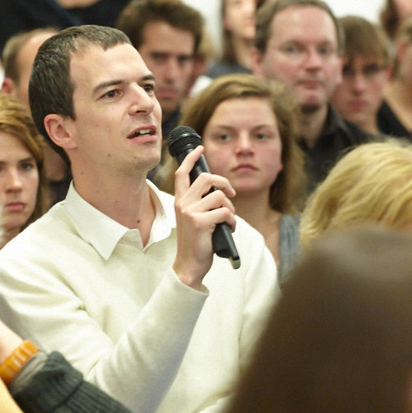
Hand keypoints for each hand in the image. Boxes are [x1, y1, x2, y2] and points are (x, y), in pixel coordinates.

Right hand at [171, 145, 235, 289]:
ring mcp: (190, 212)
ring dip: (230, 208)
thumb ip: (200, 203)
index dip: (192, 159)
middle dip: (224, 183)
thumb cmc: (195, 242)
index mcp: (179, 201)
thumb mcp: (193, 218)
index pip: (182, 173)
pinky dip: (232, 221)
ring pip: (219, 196)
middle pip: (206, 178)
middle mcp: (183, 203)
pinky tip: (229, 229)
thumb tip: (220, 190)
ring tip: (228, 220)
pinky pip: (225, 212)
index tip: (200, 148)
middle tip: (231, 193)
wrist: (189, 264)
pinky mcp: (200, 222)